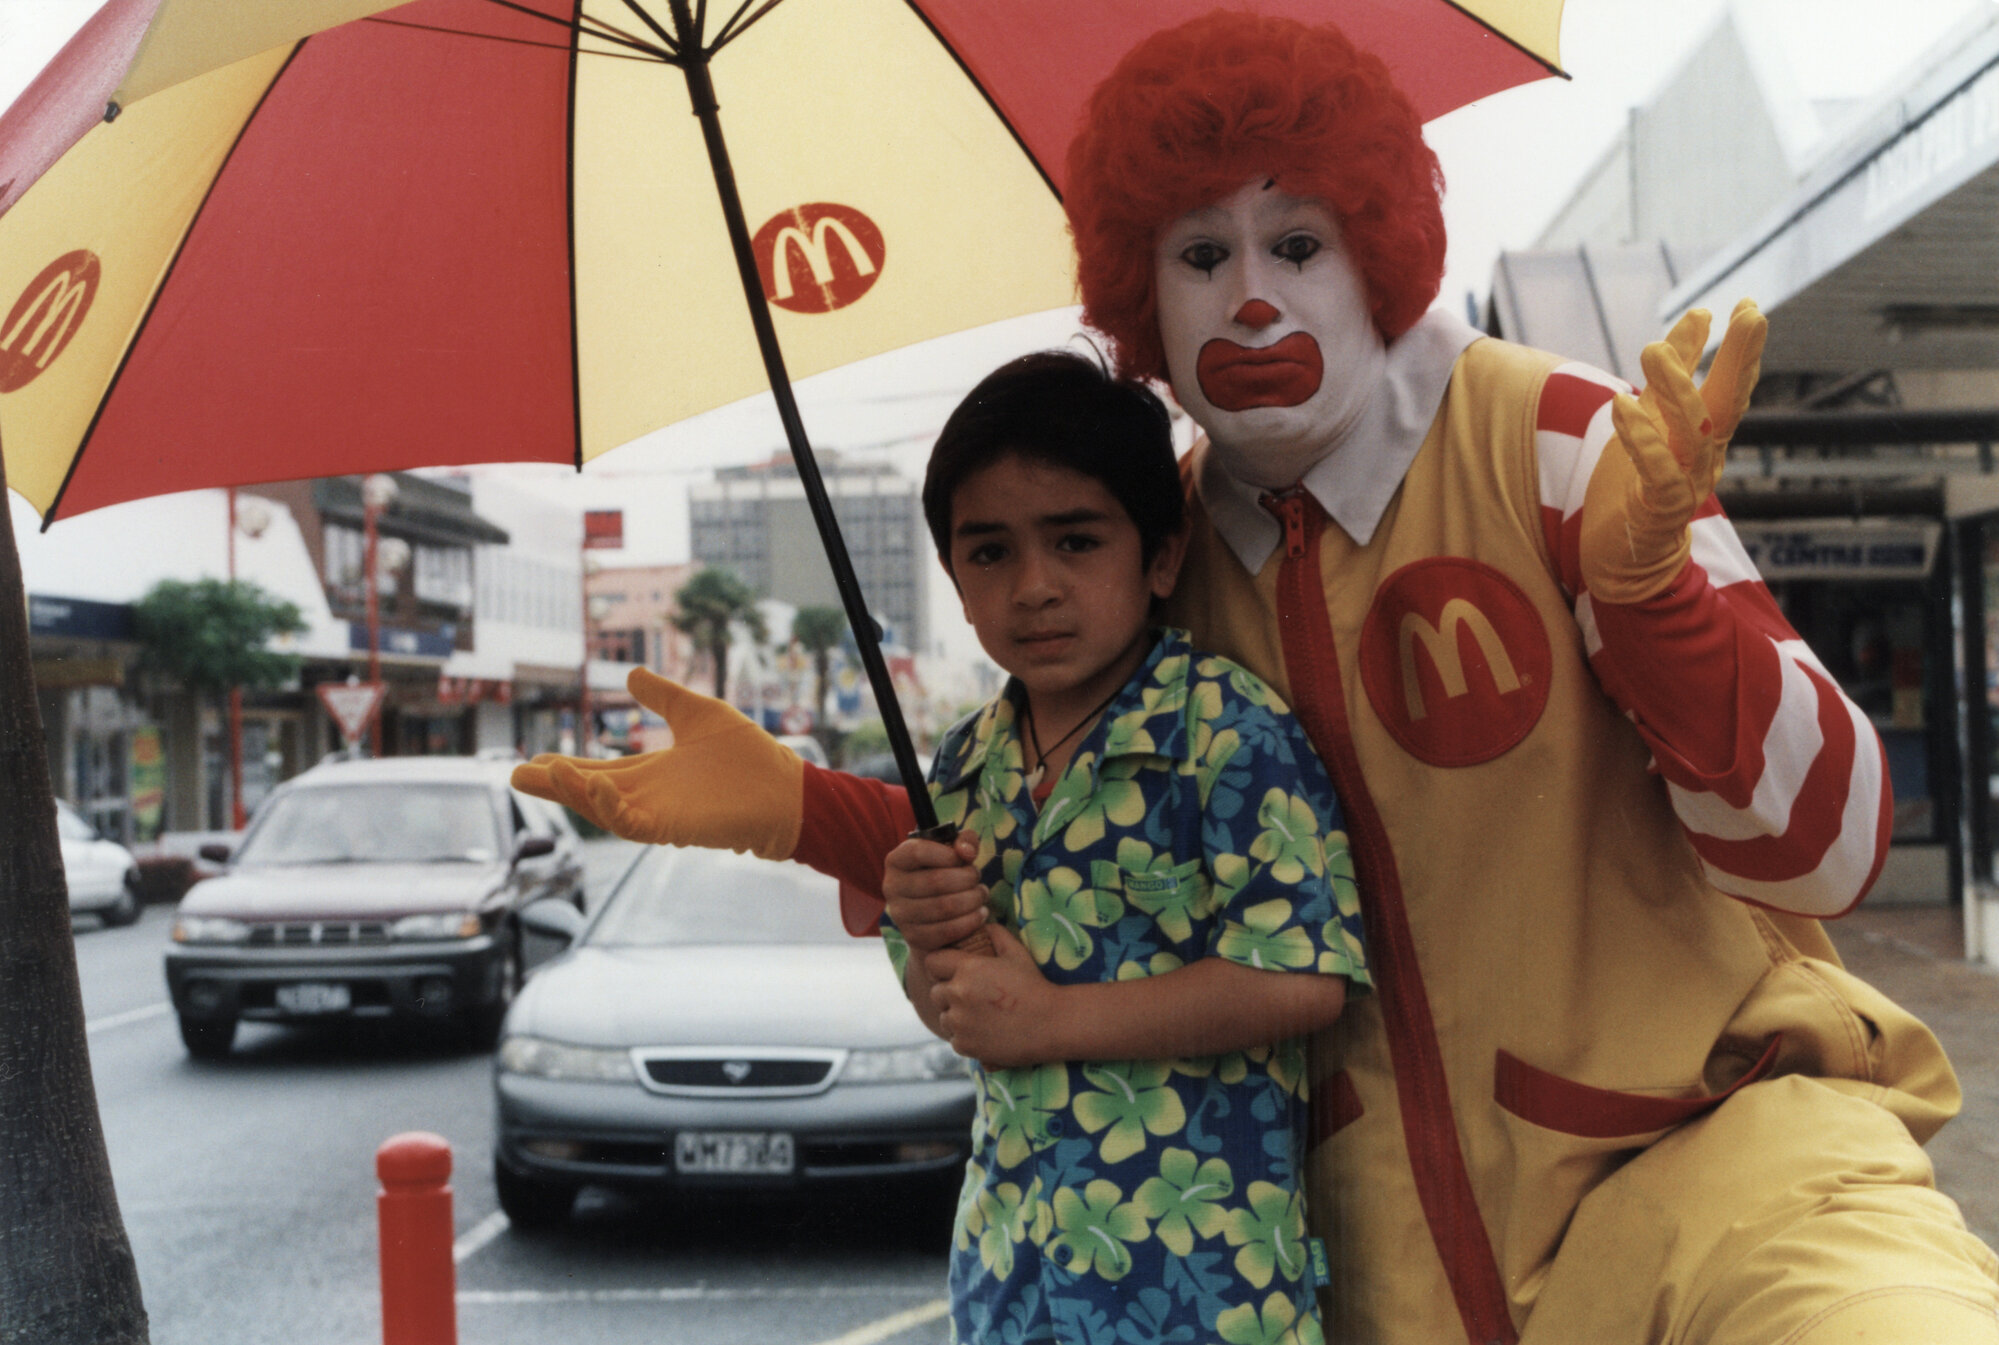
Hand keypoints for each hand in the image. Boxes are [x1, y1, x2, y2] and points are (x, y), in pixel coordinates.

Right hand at [510, 669, 802, 857]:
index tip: (534, 761)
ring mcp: (659, 814)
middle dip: (554, 786)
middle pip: (590, 793)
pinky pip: (630, 824)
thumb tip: (632, 674)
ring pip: (602, 811)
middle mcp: (649, 797)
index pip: (600, 772)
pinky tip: (594, 785)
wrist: (786, 786)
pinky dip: (609, 807)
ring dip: (573, 793)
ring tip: (547, 772)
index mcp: (653, 773)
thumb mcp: (697, 713)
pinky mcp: (673, 828)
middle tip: (515, 775)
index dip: (568, 769)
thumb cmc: (749, 755)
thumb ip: (663, 697)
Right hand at [884, 832, 989, 954]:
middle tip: (977, 879)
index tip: (965, 859)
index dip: (948, 854)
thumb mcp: (953, 852)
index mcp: (897, 860)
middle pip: (935, 881)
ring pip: (944, 907)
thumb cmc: (944, 874)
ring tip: (981, 894)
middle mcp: (892, 886)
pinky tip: (980, 913)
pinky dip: (970, 921)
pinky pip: (947, 930)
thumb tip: (967, 852)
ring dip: (972, 900)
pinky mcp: (914, 936)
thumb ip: (964, 841)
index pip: (917, 852)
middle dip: (967, 879)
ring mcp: (900, 914)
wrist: (933, 916)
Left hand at [930, 924, 1060, 1068]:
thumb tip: (984, 924)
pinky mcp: (965, 1045)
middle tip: (972, 996)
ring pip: (944, 1017)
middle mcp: (958, 994)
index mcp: (968, 968)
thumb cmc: (1035, 986)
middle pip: (936, 992)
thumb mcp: (1017, 953)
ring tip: (982, 1016)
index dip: (941, 966)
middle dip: (949, 993)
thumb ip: (997, 934)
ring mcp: (960, 1022)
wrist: (1051, 1024)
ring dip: (957, 1017)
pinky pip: (955, 1039)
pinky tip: (987, 1032)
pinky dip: (966, 1038)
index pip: (932, 962)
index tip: (952, 971)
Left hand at [1580, 298, 1765, 603]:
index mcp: (1706, 434)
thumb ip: (1674, 370)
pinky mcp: (1659, 509)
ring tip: (1652, 350)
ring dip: (1676, 390)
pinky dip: (1642, 440)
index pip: (1732, 386)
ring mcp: (1687, 484)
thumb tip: (1700, 313)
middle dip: (1740, 359)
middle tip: (1749, 315)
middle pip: (1729, 404)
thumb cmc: (1637, 482)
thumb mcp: (1652, 416)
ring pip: (1693, 434)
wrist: (1621, 555)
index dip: (1742, 349)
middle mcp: (1705, 457)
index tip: (1749, 306)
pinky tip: (1623, 406)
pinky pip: (1659, 473)